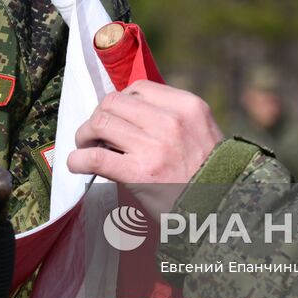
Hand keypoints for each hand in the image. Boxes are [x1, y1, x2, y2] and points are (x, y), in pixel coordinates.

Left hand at [66, 80, 223, 216]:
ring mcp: (155, 146)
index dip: (120, 102)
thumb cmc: (209, 174)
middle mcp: (171, 121)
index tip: (116, 117)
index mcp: (188, 106)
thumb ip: (171, 117)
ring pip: (100, 123)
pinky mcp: (140, 173)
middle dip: (98, 116)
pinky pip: (95, 157)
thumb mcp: (202, 131)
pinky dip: (78, 159)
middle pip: (114, 102)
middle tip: (94, 133)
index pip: (138, 88)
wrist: (221, 209)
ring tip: (84, 146)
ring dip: (84, 135)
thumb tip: (126, 112)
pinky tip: (77, 164)